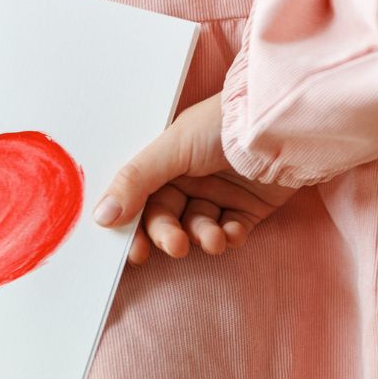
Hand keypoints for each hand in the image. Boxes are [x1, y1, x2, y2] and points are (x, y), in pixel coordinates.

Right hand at [95, 93, 295, 263]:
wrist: (276, 125)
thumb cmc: (220, 126)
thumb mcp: (171, 148)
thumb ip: (135, 181)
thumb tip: (101, 216)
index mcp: (167, 163)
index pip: (143, 202)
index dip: (137, 228)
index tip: (134, 254)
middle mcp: (191, 179)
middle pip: (170, 220)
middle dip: (171, 236)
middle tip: (178, 245)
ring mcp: (221, 193)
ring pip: (200, 229)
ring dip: (204, 237)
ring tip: (214, 238)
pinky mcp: (250, 207)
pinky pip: (231, 231)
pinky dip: (230, 236)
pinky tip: (233, 232)